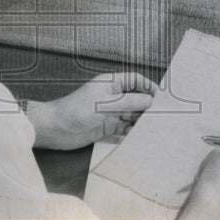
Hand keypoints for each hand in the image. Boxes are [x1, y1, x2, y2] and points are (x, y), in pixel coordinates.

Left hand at [27, 72, 156, 149]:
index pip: (135, 80)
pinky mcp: (105, 128)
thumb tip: (151, 101)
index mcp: (110, 83)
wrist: (55, 129)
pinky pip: (123, 129)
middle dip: (147, 107)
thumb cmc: (77, 110)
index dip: (148, 87)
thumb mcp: (105, 104)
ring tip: (155, 130)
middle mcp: (112, 97)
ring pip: (131, 115)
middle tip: (163, 117)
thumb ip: (129, 102)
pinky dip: (131, 133)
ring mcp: (109, 113)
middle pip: (135, 99)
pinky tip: (141, 138)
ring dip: (141, 121)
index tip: (161, 99)